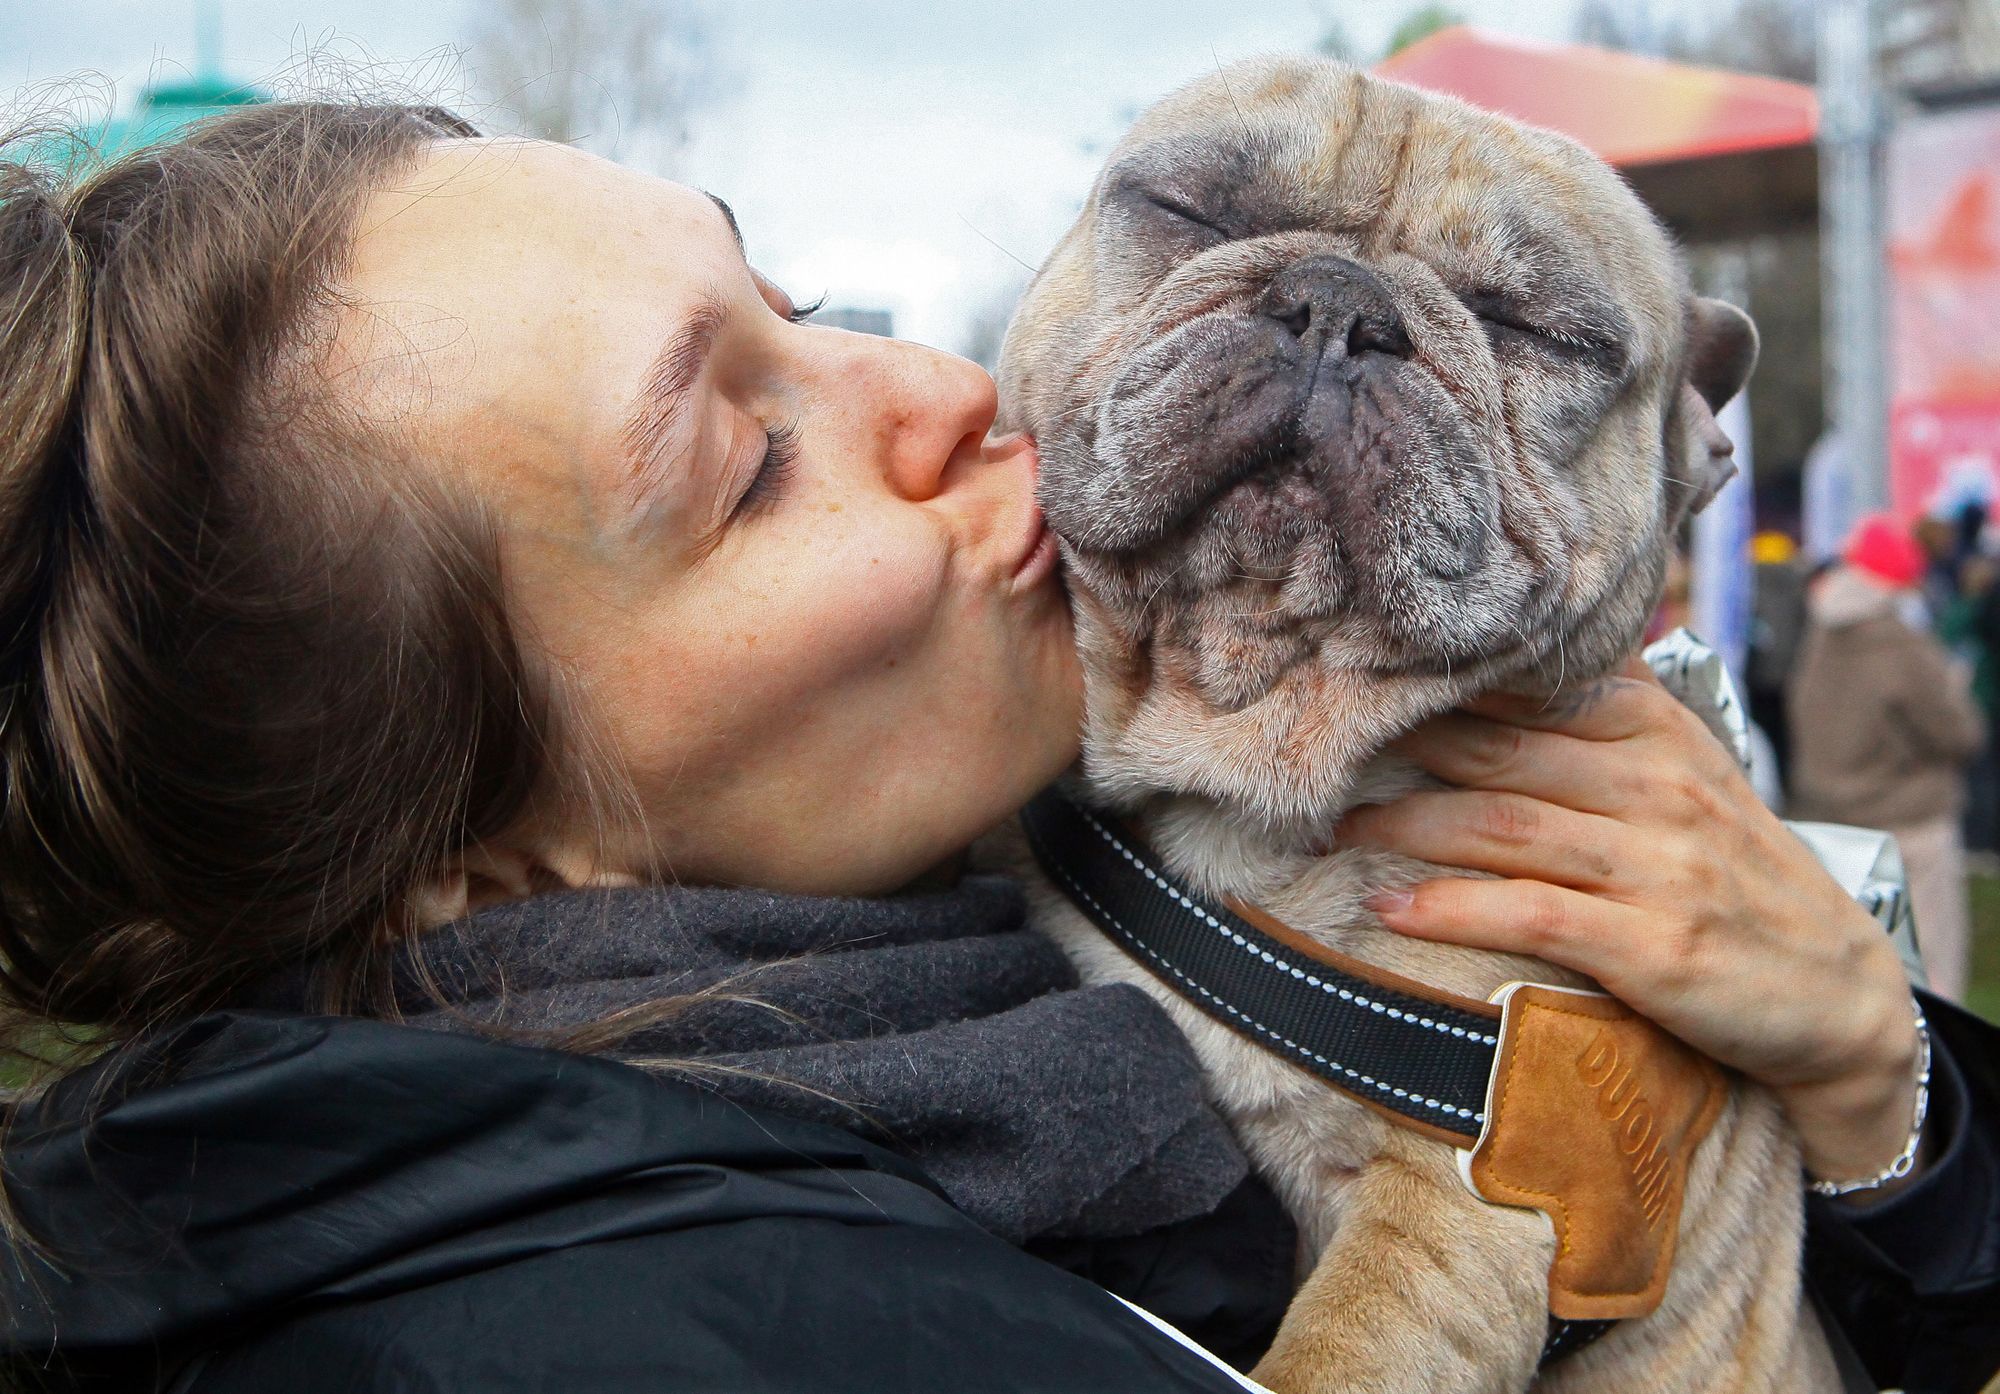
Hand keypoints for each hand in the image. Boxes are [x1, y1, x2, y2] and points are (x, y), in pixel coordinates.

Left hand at [1339, 657, 1925, 1192]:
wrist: (1839, 995)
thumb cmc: (1735, 877)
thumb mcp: (1685, 775)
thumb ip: (1600, 721)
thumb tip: (1496, 666)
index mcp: (1657, 728)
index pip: (1526, 688)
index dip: (1433, 686)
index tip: (1353, 683)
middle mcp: (1657, 783)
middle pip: (1495, 748)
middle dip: (1395, 751)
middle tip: (1316, 754)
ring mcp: (1658, 864)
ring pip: (1498, 824)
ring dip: (1399, 826)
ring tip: (1332, 829)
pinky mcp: (1652, 945)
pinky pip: (1527, 912)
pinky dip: (1448, 908)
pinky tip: (1388, 907)